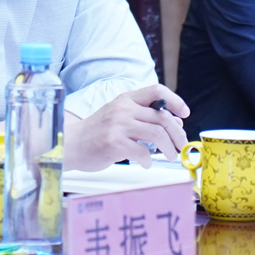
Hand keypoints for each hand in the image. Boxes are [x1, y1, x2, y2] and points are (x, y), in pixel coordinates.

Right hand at [66, 87, 190, 170]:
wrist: (70, 144)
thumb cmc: (96, 133)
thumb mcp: (120, 118)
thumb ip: (145, 118)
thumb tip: (175, 123)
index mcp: (126, 99)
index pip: (156, 90)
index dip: (175, 101)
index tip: (184, 114)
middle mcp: (123, 109)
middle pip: (162, 117)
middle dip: (177, 134)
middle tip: (180, 146)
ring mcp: (118, 125)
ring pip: (157, 134)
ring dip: (168, 148)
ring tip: (169, 156)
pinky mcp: (113, 143)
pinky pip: (142, 152)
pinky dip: (149, 160)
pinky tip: (146, 163)